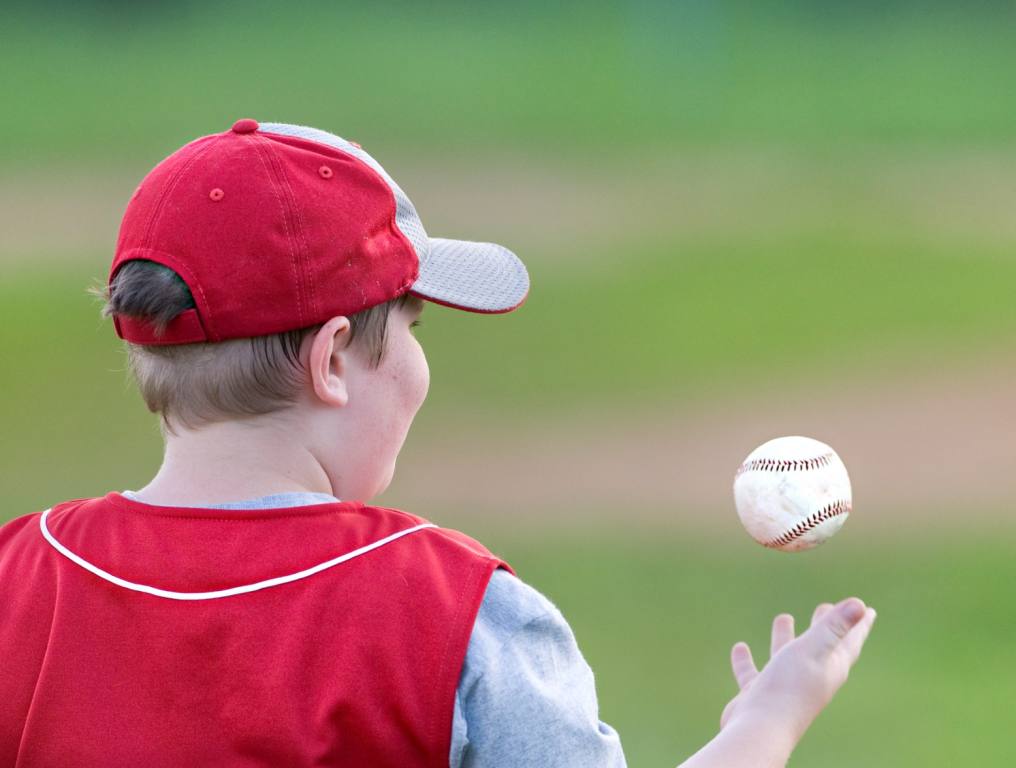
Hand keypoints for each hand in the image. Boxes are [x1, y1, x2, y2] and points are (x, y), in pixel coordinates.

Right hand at [719, 598, 876, 744]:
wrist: (760, 729)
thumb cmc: (790, 688)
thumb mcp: (813, 649)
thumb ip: (834, 626)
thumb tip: (860, 604)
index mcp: (830, 668)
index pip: (849, 642)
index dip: (859, 625)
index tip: (868, 610)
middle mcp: (810, 678)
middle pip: (821, 648)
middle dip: (825, 627)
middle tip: (824, 607)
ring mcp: (784, 688)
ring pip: (787, 657)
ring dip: (785, 637)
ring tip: (784, 617)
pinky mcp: (759, 695)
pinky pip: (753, 673)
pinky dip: (747, 660)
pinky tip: (740, 648)